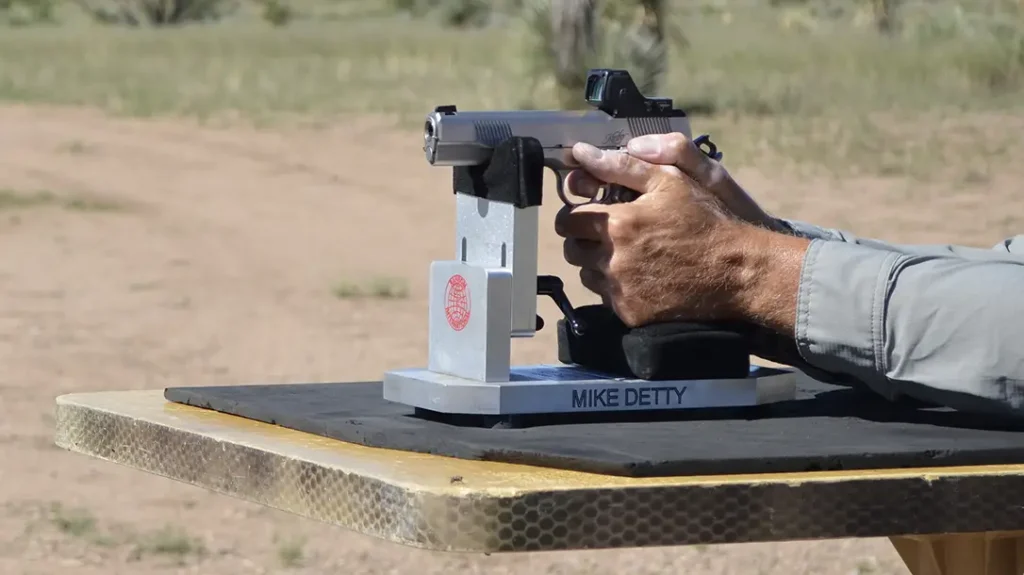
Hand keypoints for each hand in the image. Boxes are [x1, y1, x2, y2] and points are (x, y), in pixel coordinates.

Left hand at [554, 142, 809, 333]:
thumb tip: (581, 153)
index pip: (567, 220)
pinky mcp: (631, 313)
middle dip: (584, 239)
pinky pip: (607, 298)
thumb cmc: (707, 220)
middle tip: (610, 234)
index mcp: (618, 223)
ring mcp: (622, 290)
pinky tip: (643, 275)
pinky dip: (617, 287)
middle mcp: (614, 259)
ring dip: (598, 264)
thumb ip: (620, 165)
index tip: (591, 214)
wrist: (738, 271)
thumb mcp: (670, 181)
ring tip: (630, 254)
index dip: (576, 214)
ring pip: (587, 274)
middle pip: (572, 250)